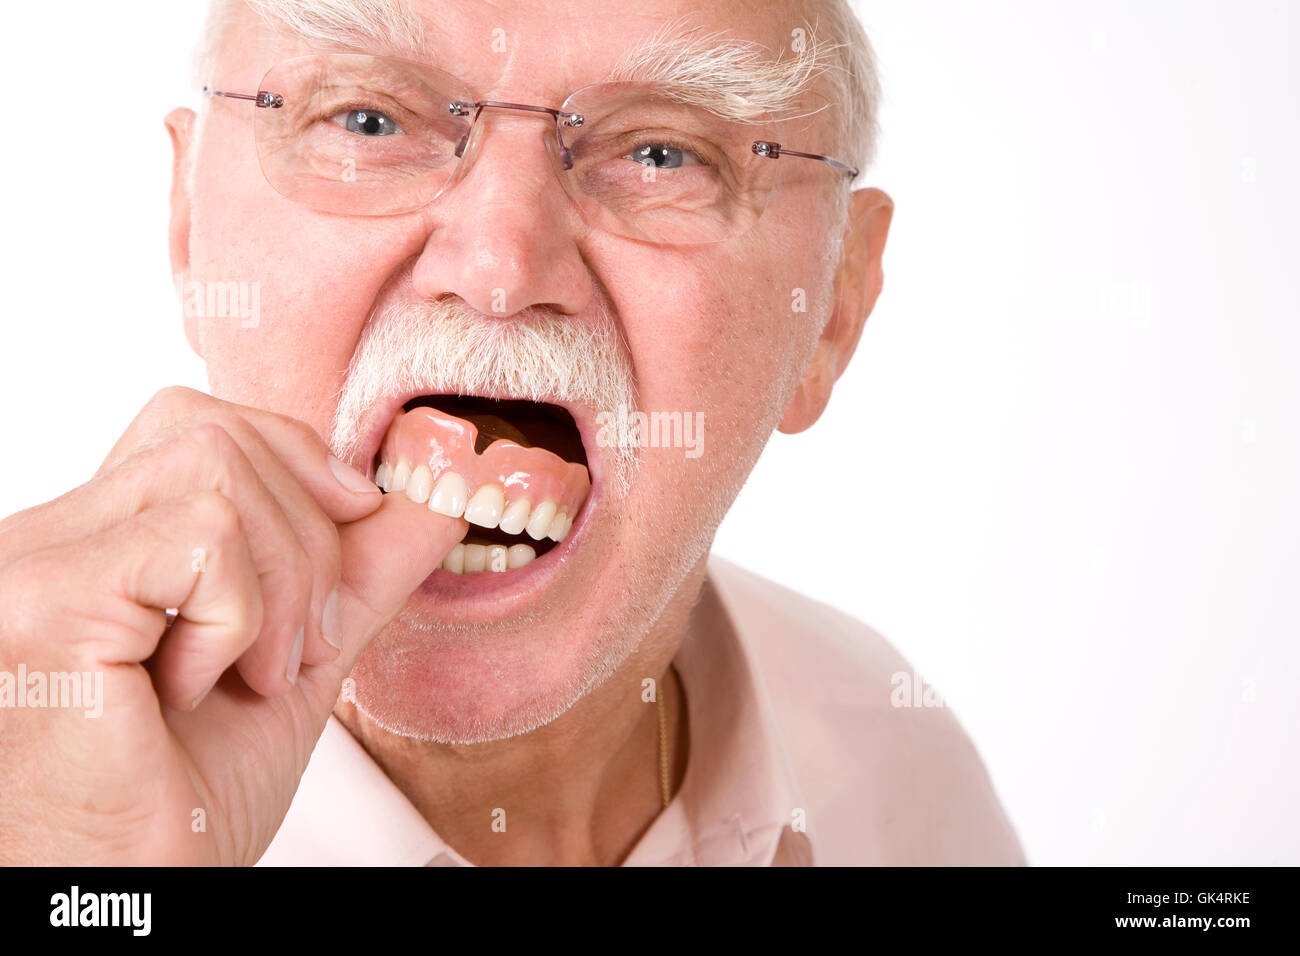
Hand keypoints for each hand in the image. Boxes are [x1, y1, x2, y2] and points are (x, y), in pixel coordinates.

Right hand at [0, 387, 464, 863]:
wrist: (126, 903)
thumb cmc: (181, 804)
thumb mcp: (296, 662)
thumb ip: (357, 569)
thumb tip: (436, 489)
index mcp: (96, 542)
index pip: (204, 424)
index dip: (298, 469)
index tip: (342, 553)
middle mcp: (48, 536)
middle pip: (218, 432)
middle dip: (308, 539)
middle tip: (294, 651)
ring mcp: (33, 560)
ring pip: (218, 469)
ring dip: (281, 587)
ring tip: (247, 678)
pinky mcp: (42, 597)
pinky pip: (203, 536)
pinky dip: (240, 617)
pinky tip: (195, 689)